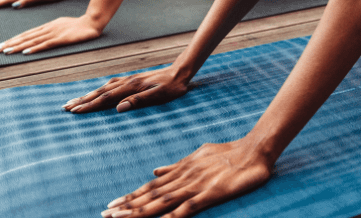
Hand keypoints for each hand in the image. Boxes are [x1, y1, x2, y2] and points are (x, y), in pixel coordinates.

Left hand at [0, 15, 101, 54]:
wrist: (92, 22)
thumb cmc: (79, 25)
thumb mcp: (62, 26)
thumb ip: (51, 32)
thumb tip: (41, 39)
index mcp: (47, 26)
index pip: (26, 34)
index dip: (12, 40)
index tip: (0, 46)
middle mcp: (47, 29)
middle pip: (25, 37)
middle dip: (9, 43)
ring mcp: (54, 33)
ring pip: (32, 40)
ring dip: (17, 46)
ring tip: (5, 51)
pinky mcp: (61, 39)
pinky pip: (46, 44)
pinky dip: (35, 48)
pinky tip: (25, 52)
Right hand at [63, 66, 190, 113]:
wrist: (181, 72)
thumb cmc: (172, 87)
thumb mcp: (159, 95)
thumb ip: (139, 101)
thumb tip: (119, 108)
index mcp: (131, 87)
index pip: (106, 98)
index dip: (90, 105)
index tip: (75, 112)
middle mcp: (126, 82)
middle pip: (100, 92)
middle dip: (82, 100)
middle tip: (65, 107)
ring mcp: (128, 80)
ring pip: (103, 88)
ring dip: (88, 95)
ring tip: (74, 101)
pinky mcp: (132, 80)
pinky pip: (111, 85)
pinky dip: (99, 90)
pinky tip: (96, 92)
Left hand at [102, 139, 272, 217]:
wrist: (254, 150)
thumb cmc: (228, 153)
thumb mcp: (197, 155)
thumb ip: (175, 166)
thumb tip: (155, 170)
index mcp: (181, 169)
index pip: (151, 185)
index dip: (131, 196)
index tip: (112, 204)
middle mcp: (184, 177)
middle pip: (151, 195)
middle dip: (128, 206)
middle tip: (106, 213)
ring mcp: (197, 185)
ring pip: (163, 201)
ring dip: (140, 211)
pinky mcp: (211, 193)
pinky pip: (188, 208)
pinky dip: (173, 216)